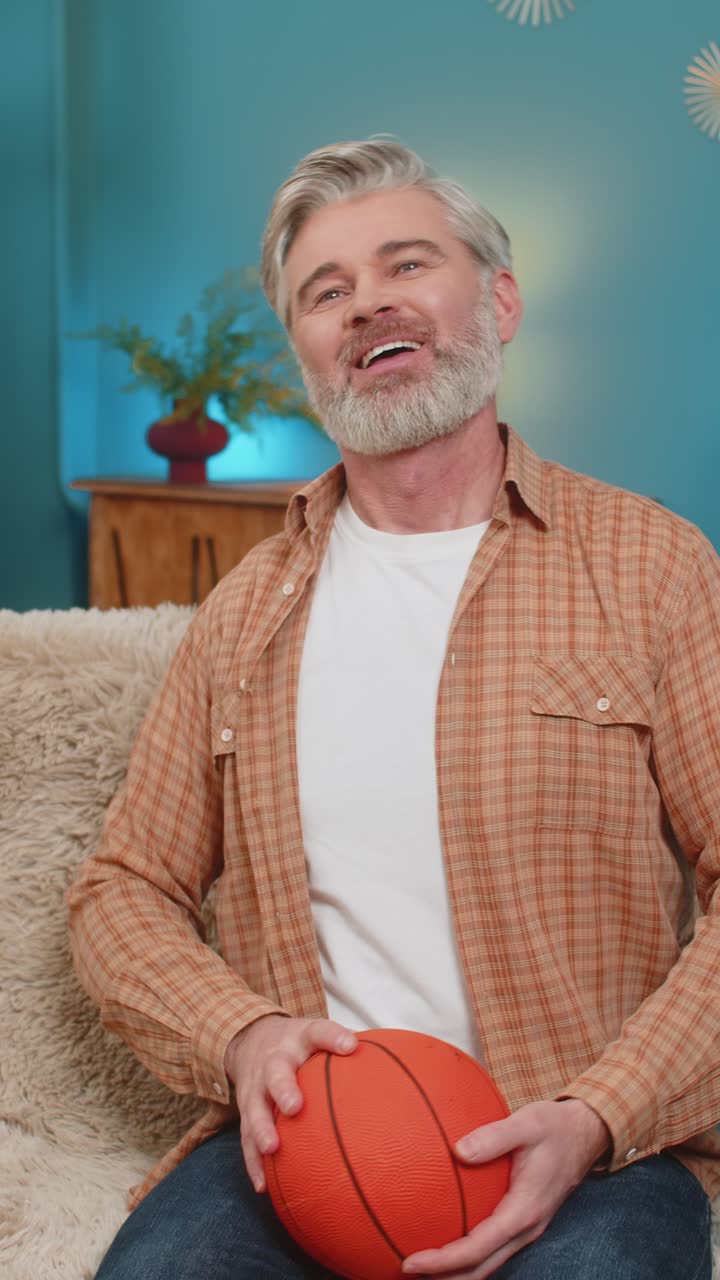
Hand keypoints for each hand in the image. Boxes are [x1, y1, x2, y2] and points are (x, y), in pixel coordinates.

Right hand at [224, 1013, 356, 1193]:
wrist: (251, 1038)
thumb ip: (349, 1049)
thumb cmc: (300, 1044)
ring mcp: (255, 1085)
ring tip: (273, 1149)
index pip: (318, 1031)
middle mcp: (274, 1060)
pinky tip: (265, 1185)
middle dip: (284, 1088)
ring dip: (262, 1128)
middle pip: (276, 1072)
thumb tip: (397, 1069)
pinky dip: (253, 1161)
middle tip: (295, 1107)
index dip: (332, 1037)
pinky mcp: (245, 1108)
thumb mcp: (319, 1035)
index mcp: (299, 1039)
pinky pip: (245, 1137)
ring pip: (255, 1107)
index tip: (350, 1045)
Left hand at [402, 1099, 609, 1277]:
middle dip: (443, 1279)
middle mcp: (526, 1228)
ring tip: (420, 1267)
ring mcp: (527, 1229)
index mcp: (524, 1210)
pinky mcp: (523, 1222)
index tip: (411, 1262)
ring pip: (487, 1264)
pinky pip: (492, 1248)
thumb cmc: (555, 1126)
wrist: (587, 1134)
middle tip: (404, 1270)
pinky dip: (467, 1255)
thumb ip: (494, 1136)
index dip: (443, 1262)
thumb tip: (458, 1150)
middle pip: (480, 1269)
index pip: (477, 1248)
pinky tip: (445, 1239)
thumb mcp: (527, 1122)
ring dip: (455, 1272)